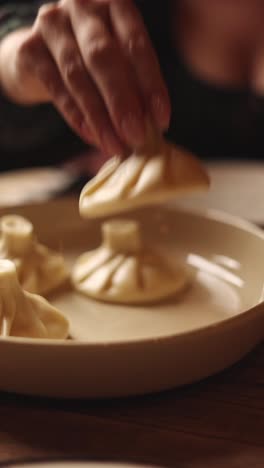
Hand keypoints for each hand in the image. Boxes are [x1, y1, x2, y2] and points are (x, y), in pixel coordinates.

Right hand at [0, 0, 169, 154]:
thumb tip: (153, 124)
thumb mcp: (118, 62)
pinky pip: (56, 88)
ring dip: (99, 116)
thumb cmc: (90, 60)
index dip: (151, 85)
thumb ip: (134, 83)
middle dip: (122, 101)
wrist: (41, 55)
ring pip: (78, 75)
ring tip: (115, 144)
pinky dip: (76, 116)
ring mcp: (52, 25)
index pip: (136, 45)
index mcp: (114, 5)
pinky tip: (92, 136)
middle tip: (137, 136)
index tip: (161, 120)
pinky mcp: (30, 49)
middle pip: (103, 57)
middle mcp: (81, 8)